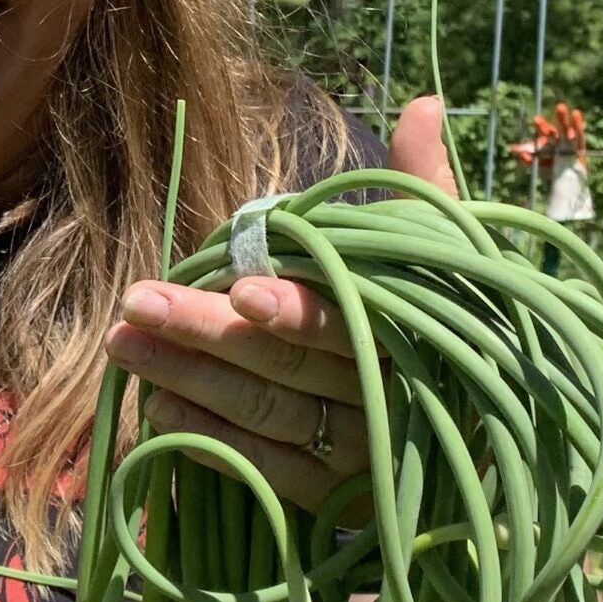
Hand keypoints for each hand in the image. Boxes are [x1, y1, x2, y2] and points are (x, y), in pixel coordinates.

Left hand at [106, 96, 455, 510]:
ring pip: (262, 417)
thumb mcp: (436, 252)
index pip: (342, 323)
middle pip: (284, 368)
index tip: (239, 288)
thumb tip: (423, 102)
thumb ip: (419, 183)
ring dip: (187, 379)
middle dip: (205, 334)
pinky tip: (158, 406)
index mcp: (408, 335)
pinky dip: (208, 439)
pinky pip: (263, 471)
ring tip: (121, 343)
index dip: (292, 311)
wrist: (482, 433)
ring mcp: (359, 456)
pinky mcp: (333, 499)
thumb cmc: (435, 319)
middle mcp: (386, 401)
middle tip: (135, 301)